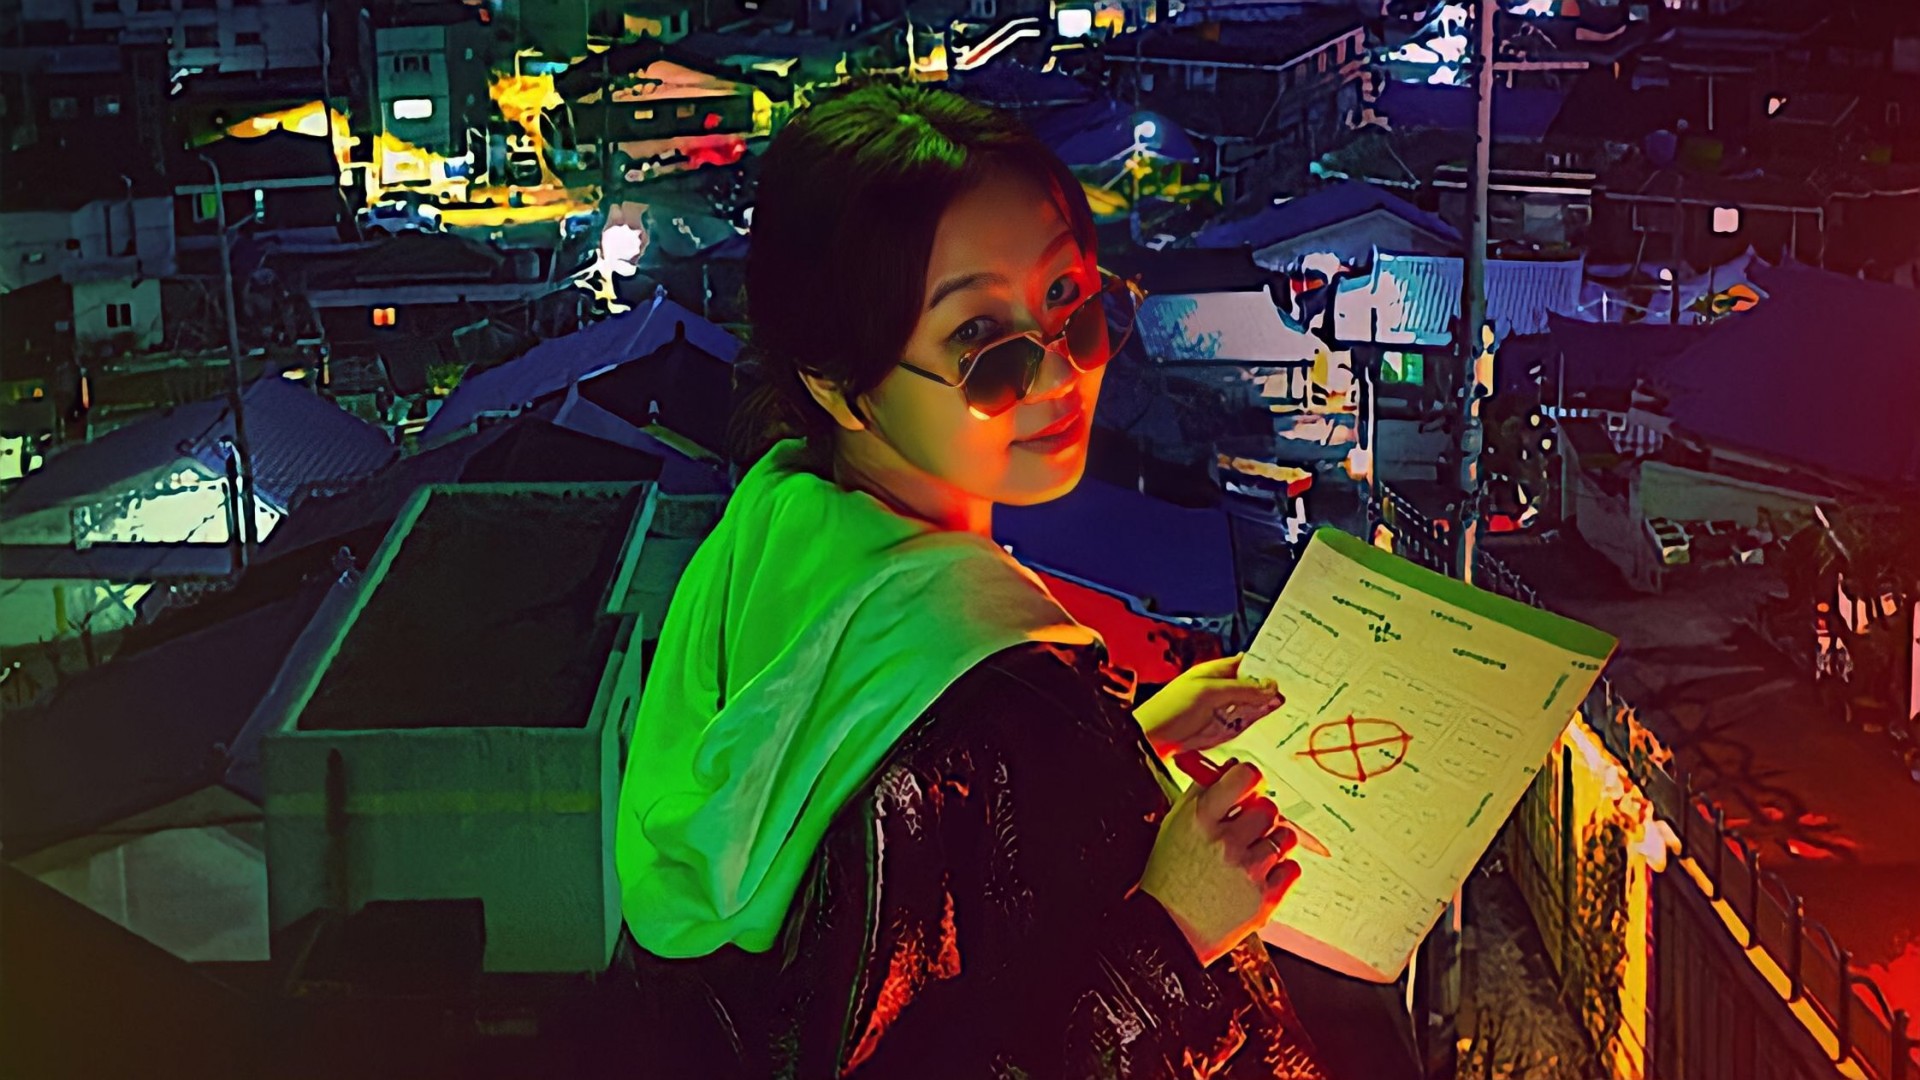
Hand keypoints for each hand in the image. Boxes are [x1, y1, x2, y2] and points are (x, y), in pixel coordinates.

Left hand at [1133, 653, 1285, 759]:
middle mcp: (1222, 689)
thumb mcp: (1208, 693)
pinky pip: (1246, 723)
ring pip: (1254, 705)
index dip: (1268, 665)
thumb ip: (1241, 689)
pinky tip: (1274, 718)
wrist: (1150, 742)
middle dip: (1272, 687)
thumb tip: (1271, 686)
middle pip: (1254, 685)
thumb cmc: (1169, 709)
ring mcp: (1224, 710)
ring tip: (1293, 703)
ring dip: (1269, 705)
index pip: (1248, 663)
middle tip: (1301, 688)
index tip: (1292, 667)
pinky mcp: (1223, 730)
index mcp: (1215, 672)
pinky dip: (1259, 721)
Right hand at [1137, 760, 1301, 965]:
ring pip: (1285, 836)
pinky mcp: (1265, 898)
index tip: (1250, 789)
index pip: (1246, 777)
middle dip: (1260, 817)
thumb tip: (1232, 766)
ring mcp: (1248, 871)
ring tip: (1254, 855)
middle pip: (1268, 807)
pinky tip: (1260, 876)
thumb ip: (1203, 791)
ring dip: (1274, 842)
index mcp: (1201, 818)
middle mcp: (1226, 842)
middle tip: (1246, 831)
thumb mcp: (1175, 825)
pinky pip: (1293, 868)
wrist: (1168, 930)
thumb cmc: (1169, 876)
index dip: (1252, 781)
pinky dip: (1281, 870)